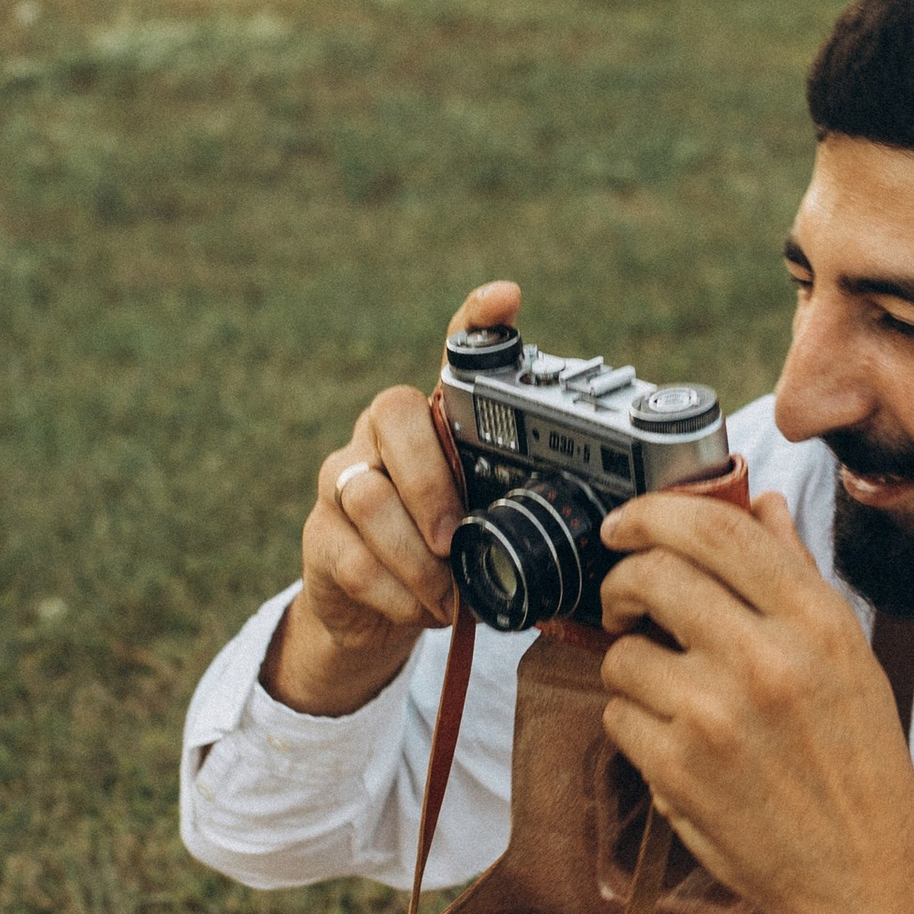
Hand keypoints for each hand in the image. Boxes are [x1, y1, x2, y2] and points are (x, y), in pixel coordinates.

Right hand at [260, 281, 515, 717]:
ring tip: (446, 596)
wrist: (378, 616)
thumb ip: (519, 508)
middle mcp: (383, 433)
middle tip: (455, 538)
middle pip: (394, 413)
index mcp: (439, 422)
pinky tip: (419, 609)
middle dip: (430, 482)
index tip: (506, 297)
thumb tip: (595, 519)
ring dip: (417, 560)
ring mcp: (343, 477)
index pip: (453, 353)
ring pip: (369, 494)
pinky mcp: (319, 533)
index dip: (476, 321)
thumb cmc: (448, 559)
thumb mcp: (491, 528)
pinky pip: (352, 556)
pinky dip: (395, 593)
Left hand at [596, 486, 913, 913]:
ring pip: (622, 652)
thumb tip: (759, 504)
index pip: (716, 528)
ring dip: (630, 665)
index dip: (652, 511)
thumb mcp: (848, 655)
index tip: (626, 523)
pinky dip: (634, 723)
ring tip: (669, 690)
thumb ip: (797, 573)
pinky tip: (675, 739)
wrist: (865, 875)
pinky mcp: (679, 771)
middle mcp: (767, 659)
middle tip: (626, 602)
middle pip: (653, 572)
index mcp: (815, 620)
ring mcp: (717, 716)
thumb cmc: (859, 765)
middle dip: (621, 581)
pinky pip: (618, 715)